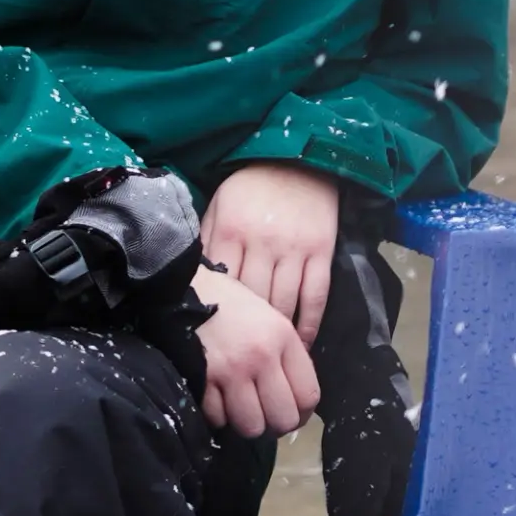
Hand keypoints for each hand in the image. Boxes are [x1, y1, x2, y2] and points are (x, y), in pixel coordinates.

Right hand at [188, 264, 321, 435]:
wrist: (185, 291)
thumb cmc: (230, 304)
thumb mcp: (270, 318)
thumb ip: (286, 355)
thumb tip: (297, 396)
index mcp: (283, 338)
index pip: (308, 395)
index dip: (303, 414)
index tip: (294, 415)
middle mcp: (261, 357)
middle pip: (283, 418)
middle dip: (276, 425)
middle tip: (267, 416)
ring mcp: (230, 371)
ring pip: (251, 426)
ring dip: (247, 423)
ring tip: (242, 410)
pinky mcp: (202, 381)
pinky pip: (219, 419)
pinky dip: (220, 416)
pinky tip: (219, 401)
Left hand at [203, 163, 340, 340]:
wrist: (298, 159)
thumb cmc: (251, 188)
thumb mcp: (219, 207)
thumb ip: (207, 243)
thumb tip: (194, 283)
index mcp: (230, 232)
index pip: (221, 287)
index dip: (220, 315)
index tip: (216, 340)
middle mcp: (261, 243)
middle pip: (252, 301)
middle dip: (247, 332)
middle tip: (245, 356)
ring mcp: (294, 248)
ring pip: (284, 303)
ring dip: (279, 334)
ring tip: (273, 356)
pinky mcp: (322, 250)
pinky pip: (316, 295)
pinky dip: (310, 323)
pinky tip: (303, 342)